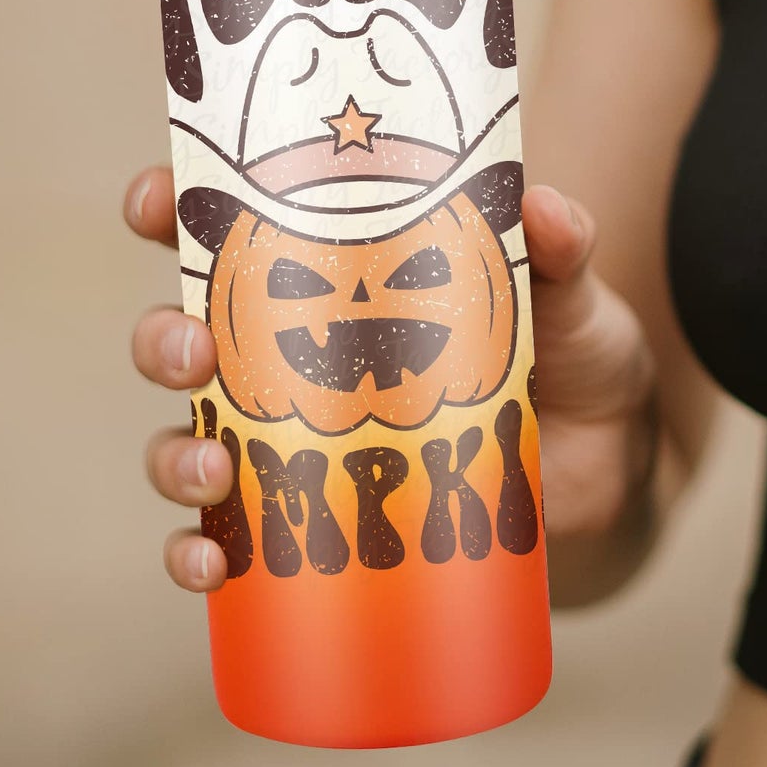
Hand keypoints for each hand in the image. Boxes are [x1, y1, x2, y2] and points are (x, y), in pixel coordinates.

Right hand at [124, 167, 657, 593]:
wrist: (613, 468)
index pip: (234, 226)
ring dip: (174, 457)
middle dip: (163, 340)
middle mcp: (299, 350)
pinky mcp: (317, 517)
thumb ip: (560, 247)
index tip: (154, 200)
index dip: (173, 206)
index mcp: (339, 268)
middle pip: (187, 333)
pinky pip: (229, 541)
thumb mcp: (571, 292)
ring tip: (211, 471)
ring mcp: (300, 439)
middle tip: (194, 352)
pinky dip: (198, 555)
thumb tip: (542, 205)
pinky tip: (213, 566)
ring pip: (190, 439)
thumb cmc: (575, 354)